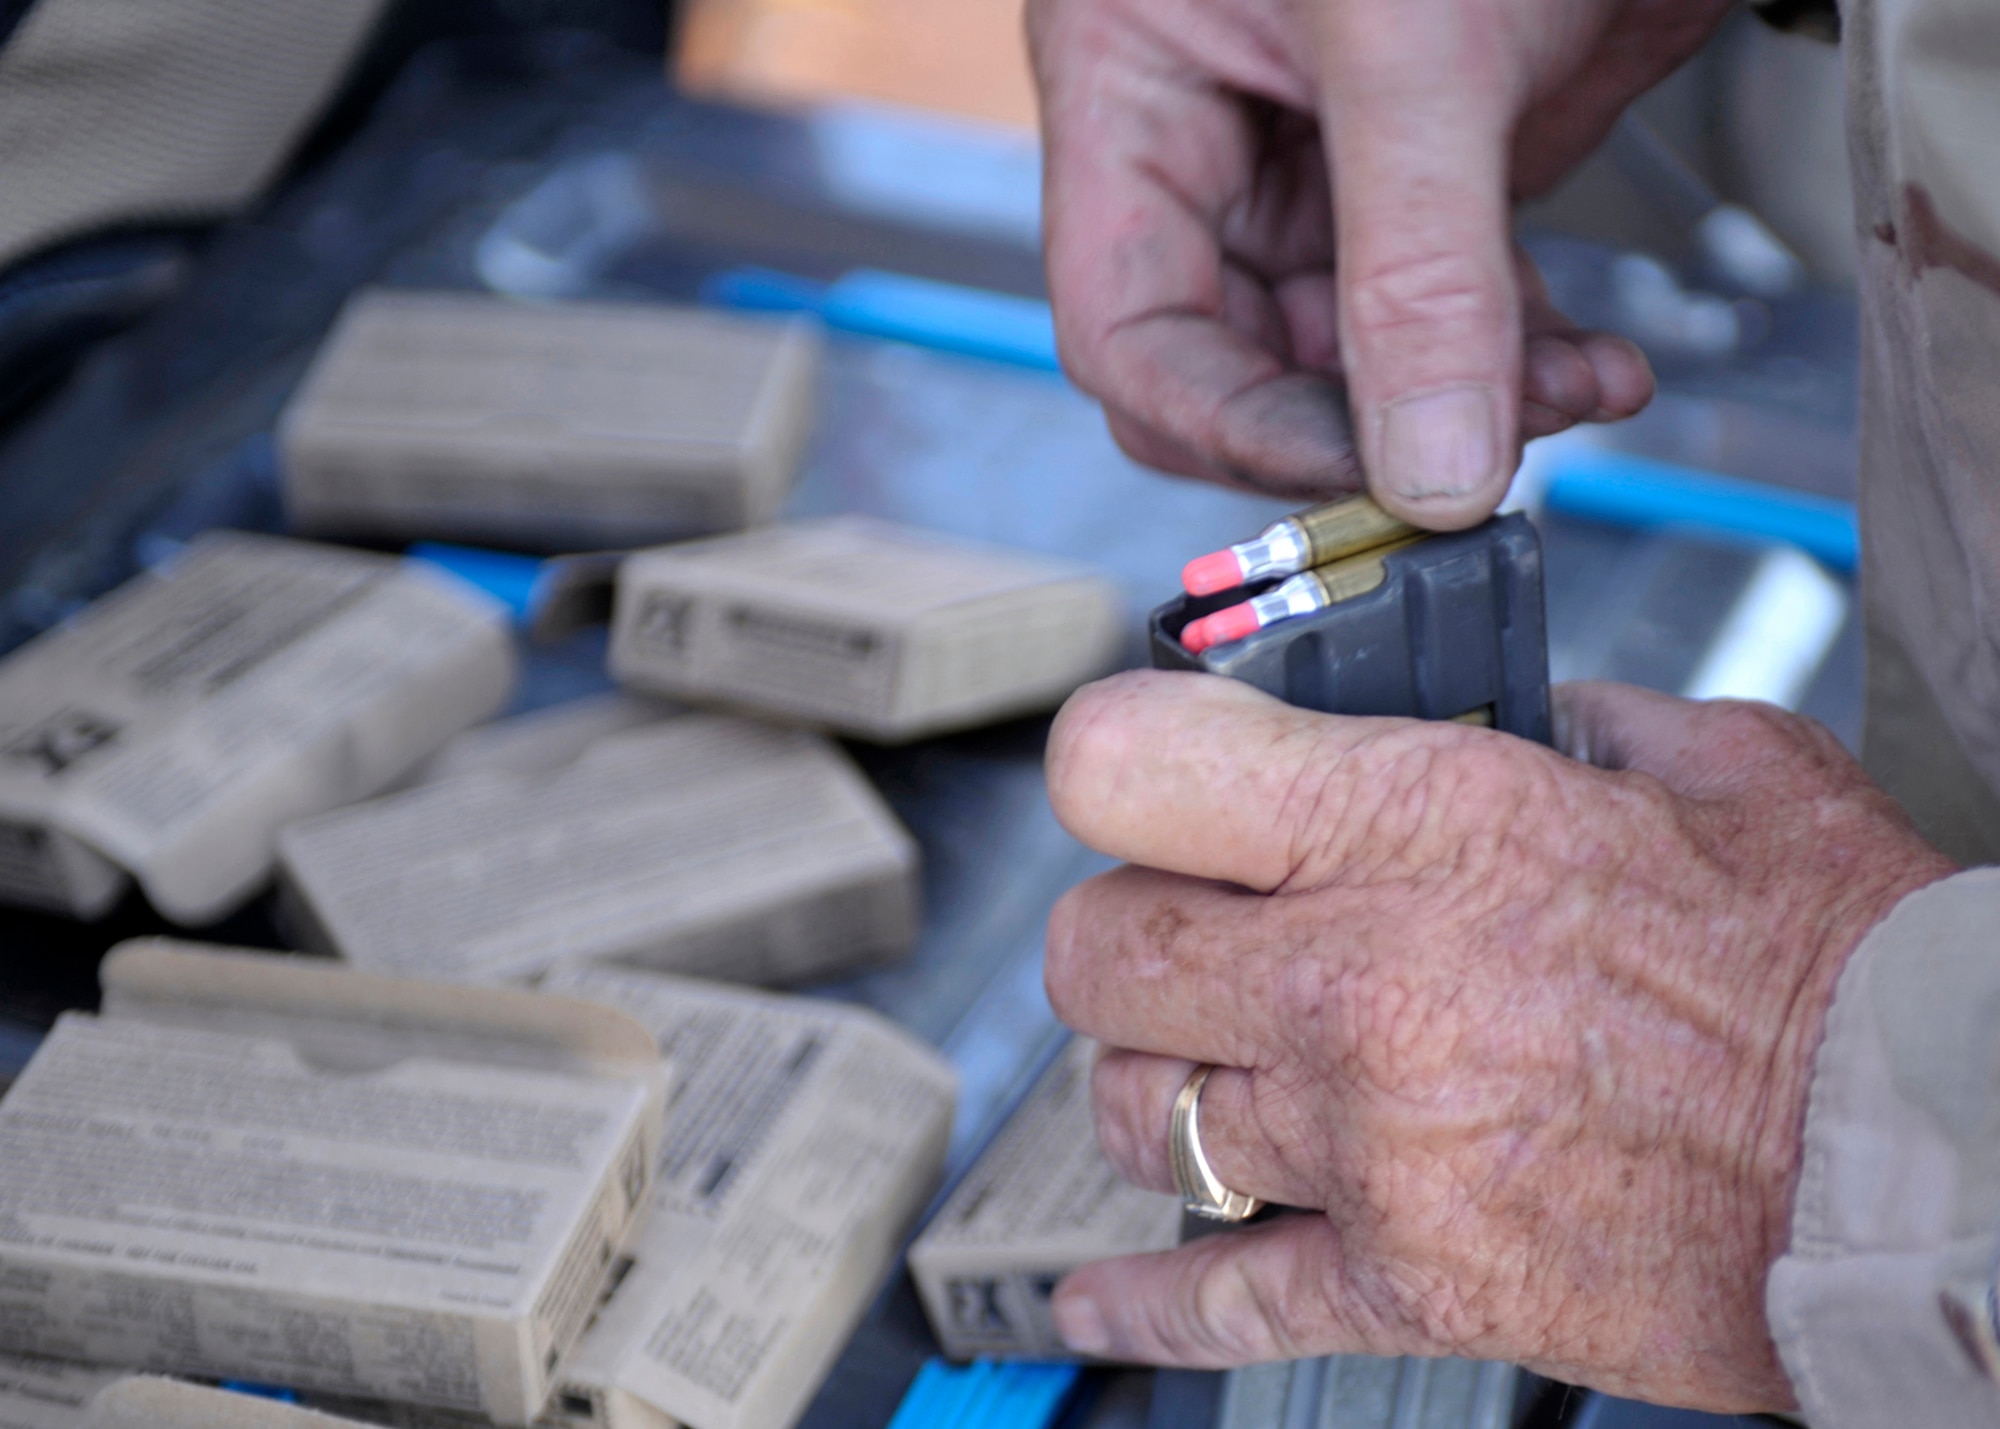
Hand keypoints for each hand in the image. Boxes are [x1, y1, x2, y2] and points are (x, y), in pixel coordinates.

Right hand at [1027, 0, 1732, 527]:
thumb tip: (1430, 470)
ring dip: (1467, 396)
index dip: (1224, 420)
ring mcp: (1328, 156)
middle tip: (1470, 452)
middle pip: (1241, 357)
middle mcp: (1215, 137)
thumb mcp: (1414, 47)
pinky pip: (1450, 302)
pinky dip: (1522, 353)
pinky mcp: (1435, 162)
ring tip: (1569, 391)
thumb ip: (1419, 269)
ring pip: (1359, 349)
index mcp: (1132, 90)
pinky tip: (1589, 366)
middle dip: (1363, 418)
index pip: (1128, 326)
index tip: (1350, 473)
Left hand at [1040, 673, 1953, 1408]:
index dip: (1116, 762)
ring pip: (1134, 1114)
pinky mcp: (1408, 1282)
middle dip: (1126, 934)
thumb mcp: (1713, 766)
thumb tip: (1500, 710)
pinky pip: (1219, 1298)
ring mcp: (1369, 1145)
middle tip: (1183, 933)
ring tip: (1218, 1072)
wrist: (1922, 1158)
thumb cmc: (1833, 958)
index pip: (1128, 769)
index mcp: (1415, 825)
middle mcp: (1357, 982)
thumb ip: (1567, 720)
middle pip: (1099, 952)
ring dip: (1158, 1088)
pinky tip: (1101, 1297)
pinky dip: (1146, 1304)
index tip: (1143, 778)